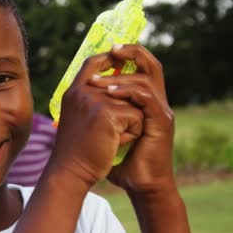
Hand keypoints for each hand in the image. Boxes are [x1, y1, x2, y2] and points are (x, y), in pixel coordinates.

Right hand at [49, 46, 144, 188]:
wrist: (70, 172)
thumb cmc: (76, 151)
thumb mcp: (78, 119)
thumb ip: (90, 101)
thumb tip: (114, 88)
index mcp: (73, 92)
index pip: (93, 63)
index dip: (109, 58)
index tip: (120, 58)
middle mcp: (82, 92)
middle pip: (119, 84)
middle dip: (124, 109)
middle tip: (104, 133)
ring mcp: (94, 100)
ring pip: (132, 103)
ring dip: (129, 123)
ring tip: (109, 139)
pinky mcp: (108, 113)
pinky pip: (136, 117)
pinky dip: (131, 133)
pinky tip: (114, 144)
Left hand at [88, 44, 175, 194]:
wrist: (140, 183)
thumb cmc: (120, 160)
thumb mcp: (104, 132)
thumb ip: (95, 115)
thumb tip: (70, 103)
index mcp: (144, 101)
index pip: (141, 66)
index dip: (127, 54)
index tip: (106, 48)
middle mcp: (156, 102)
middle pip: (151, 65)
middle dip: (131, 53)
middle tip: (112, 48)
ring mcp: (161, 111)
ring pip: (146, 80)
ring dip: (120, 77)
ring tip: (97, 82)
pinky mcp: (161, 123)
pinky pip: (146, 99)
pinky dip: (127, 92)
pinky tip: (108, 94)